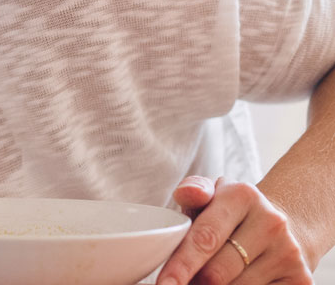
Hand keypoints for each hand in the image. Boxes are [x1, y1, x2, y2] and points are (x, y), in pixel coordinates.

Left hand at [156, 176, 311, 284]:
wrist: (283, 226)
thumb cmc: (231, 213)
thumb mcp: (212, 195)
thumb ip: (193, 190)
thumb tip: (187, 193)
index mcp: (242, 196)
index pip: (205, 238)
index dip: (181, 265)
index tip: (165, 283)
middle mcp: (271, 223)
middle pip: (217, 272)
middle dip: (194, 281)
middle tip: (185, 281)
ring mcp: (289, 252)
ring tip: (208, 278)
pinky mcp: (301, 278)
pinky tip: (235, 281)